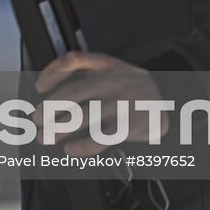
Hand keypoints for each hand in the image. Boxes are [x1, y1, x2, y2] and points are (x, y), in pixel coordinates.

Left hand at [33, 51, 166, 156]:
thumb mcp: (116, 70)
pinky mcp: (129, 126)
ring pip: (82, 117)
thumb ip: (90, 71)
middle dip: (48, 108)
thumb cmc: (134, 90)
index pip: (74, 60)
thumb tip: (53, 89)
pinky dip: (81, 146)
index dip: (51, 72)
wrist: (171, 105)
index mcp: (108, 65)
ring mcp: (121, 104)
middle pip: (72, 93)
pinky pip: (99, 138)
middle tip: (37, 119)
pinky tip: (70, 149)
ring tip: (45, 137)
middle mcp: (114, 82)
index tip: (39, 87)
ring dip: (58, 129)